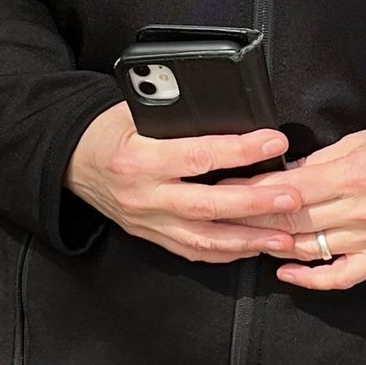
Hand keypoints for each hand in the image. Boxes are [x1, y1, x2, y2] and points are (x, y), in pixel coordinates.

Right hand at [65, 102, 306, 263]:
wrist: (73, 163)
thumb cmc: (109, 131)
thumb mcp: (136, 112)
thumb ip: (178, 118)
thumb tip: (230, 113)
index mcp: (140, 159)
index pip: (198, 156)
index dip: (240, 151)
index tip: (274, 142)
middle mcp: (145, 196)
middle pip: (208, 206)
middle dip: (255, 205)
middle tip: (292, 198)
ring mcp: (149, 222)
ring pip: (205, 239)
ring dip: (249, 240)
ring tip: (285, 236)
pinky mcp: (152, 237)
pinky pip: (194, 251)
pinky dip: (226, 252)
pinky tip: (253, 247)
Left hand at [242, 125, 365, 290]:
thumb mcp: (357, 142)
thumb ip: (317, 162)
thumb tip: (281, 174)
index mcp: (352, 176)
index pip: (289, 190)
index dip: (253, 192)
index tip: (228, 190)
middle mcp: (360, 211)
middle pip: (293, 222)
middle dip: (252, 220)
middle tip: (222, 217)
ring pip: (310, 249)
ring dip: (273, 246)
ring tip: (246, 239)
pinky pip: (342, 276)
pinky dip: (312, 279)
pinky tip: (286, 272)